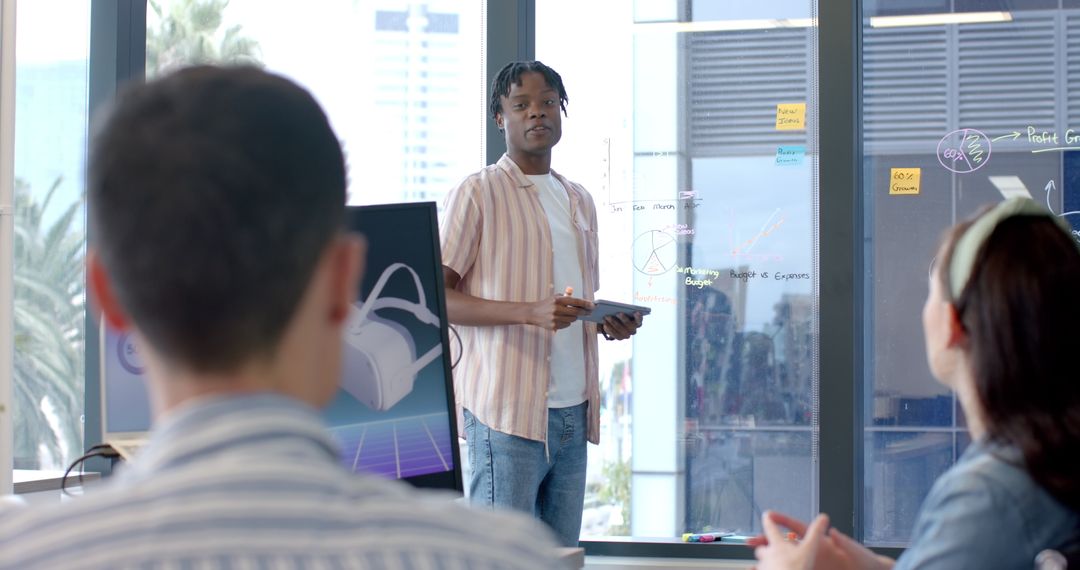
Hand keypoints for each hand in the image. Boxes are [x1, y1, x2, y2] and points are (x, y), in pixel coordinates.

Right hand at [529, 294, 593, 330]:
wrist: (533, 313)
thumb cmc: (547, 304)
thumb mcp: (556, 297)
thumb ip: (567, 296)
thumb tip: (580, 300)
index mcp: (558, 300)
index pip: (576, 302)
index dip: (586, 304)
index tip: (592, 305)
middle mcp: (557, 309)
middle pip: (576, 312)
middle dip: (584, 312)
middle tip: (588, 312)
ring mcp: (555, 318)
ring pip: (572, 320)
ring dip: (574, 317)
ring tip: (568, 314)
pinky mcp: (554, 326)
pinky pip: (566, 325)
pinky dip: (567, 322)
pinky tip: (561, 319)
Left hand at [601, 311, 642, 339]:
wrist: (616, 323)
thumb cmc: (621, 314)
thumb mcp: (622, 310)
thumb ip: (622, 308)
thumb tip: (612, 306)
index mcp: (637, 322)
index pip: (639, 320)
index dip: (638, 317)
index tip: (636, 312)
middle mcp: (634, 330)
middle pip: (629, 325)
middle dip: (623, 319)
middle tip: (618, 313)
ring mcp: (627, 335)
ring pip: (620, 329)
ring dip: (613, 322)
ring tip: (607, 316)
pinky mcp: (620, 338)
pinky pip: (614, 334)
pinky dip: (609, 328)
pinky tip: (604, 323)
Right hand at [751, 511, 893, 569]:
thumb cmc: (865, 561)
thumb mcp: (855, 551)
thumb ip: (844, 543)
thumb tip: (834, 533)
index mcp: (822, 540)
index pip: (798, 526)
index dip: (783, 520)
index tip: (769, 515)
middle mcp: (814, 550)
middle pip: (786, 544)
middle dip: (768, 541)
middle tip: (752, 541)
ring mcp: (812, 562)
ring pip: (785, 560)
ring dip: (769, 561)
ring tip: (754, 564)